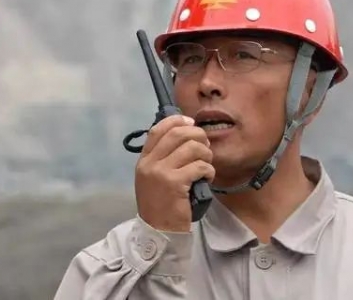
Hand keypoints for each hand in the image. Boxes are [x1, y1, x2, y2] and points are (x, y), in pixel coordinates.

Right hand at [135, 115, 214, 231]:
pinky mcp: (175, 183)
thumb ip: (163, 158)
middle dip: (198, 136)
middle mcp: (150, 164)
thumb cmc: (161, 204)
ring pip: (192, 148)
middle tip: (205, 147)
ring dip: (206, 155)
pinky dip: (209, 170)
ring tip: (206, 166)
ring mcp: (161, 173)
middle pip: (178, 134)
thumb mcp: (154, 178)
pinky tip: (207, 178)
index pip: (158, 130)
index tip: (190, 122)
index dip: (176, 120)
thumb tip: (185, 134)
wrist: (158, 231)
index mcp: (144, 160)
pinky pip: (199, 166)